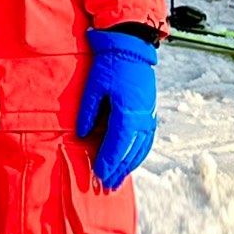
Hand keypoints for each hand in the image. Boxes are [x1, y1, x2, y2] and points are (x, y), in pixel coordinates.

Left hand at [74, 28, 158, 189]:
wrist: (132, 48)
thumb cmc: (110, 65)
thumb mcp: (94, 87)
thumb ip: (88, 113)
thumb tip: (82, 136)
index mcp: (127, 113)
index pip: (117, 145)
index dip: (108, 162)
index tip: (100, 175)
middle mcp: (142, 119)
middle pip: (130, 151)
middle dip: (119, 169)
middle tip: (109, 185)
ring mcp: (149, 116)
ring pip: (141, 148)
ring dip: (130, 164)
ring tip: (120, 178)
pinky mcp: (151, 112)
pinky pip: (147, 140)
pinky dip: (140, 153)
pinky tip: (133, 159)